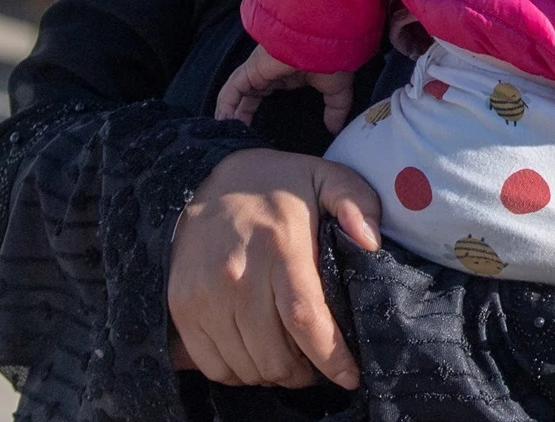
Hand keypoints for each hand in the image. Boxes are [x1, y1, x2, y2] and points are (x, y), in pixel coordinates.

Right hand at [168, 149, 381, 387]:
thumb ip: (356, 202)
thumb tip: (372, 242)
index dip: (331, 358)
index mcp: (280, 248)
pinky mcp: (183, 307)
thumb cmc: (275, 184)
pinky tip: (256, 358)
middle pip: (275, 355)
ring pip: (245, 366)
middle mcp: (238, 277)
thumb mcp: (325, 176)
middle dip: (304, 374)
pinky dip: (238, 374)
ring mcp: (205, 296)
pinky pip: (212, 364)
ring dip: (273, 376)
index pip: (306, 320)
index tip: (350, 377)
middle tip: (318, 367)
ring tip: (291, 363)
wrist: (201, 178)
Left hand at [217, 45, 355, 134]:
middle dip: (243, 115)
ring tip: (227, 134)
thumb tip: (335, 129)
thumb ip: (335, 109)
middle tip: (239, 137)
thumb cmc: (332, 60)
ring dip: (231, 112)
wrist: (324, 39)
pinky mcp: (250, 71)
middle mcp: (270, 72)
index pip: (268, 93)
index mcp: (288, 75)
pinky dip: (225, 106)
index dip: (261, 110)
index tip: (260, 130)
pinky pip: (231, 91)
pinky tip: (224, 124)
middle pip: (249, 96)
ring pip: (237, 94)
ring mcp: (258, 70)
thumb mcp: (336, 90)